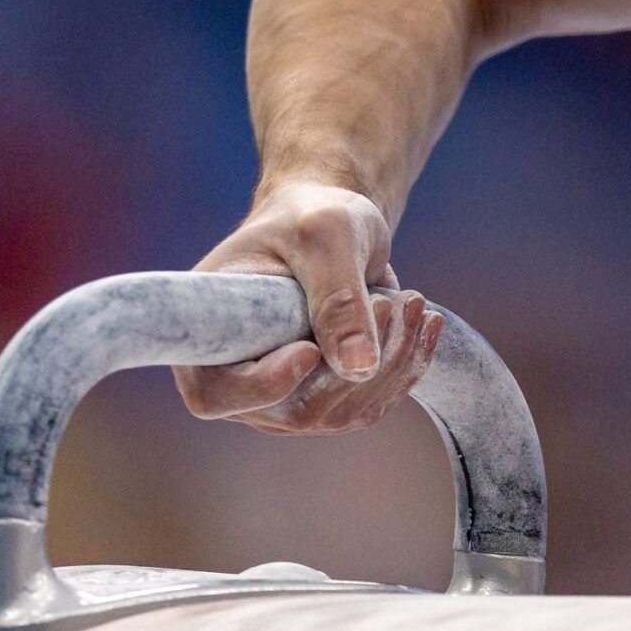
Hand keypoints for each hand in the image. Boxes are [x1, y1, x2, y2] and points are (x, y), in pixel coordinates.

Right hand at [170, 179, 443, 434]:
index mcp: (207, 338)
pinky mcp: (328, 399)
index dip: (262, 386)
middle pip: (298, 410)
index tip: (308, 350)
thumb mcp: (325, 237)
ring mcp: (285, 400)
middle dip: (356, 360)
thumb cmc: (309, 218)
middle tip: (393, 300)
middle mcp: (241, 382)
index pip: (216, 395)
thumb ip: (337, 297)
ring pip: (344, 412)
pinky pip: (371, 404)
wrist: (329, 226)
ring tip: (410, 299)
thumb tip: (357, 368)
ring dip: (391, 359)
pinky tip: (424, 321)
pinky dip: (407, 365)